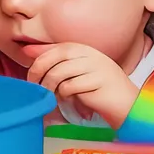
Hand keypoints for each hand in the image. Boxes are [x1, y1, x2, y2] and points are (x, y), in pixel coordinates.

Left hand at [22, 42, 138, 127]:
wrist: (127, 105)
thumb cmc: (97, 89)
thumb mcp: (74, 71)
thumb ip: (54, 60)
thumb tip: (26, 50)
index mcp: (84, 48)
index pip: (56, 48)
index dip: (39, 59)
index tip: (30, 74)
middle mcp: (90, 54)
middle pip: (56, 57)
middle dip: (39, 72)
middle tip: (34, 86)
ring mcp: (96, 66)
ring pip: (60, 73)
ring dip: (50, 87)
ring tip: (52, 95)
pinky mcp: (99, 81)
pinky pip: (70, 87)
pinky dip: (65, 95)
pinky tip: (70, 99)